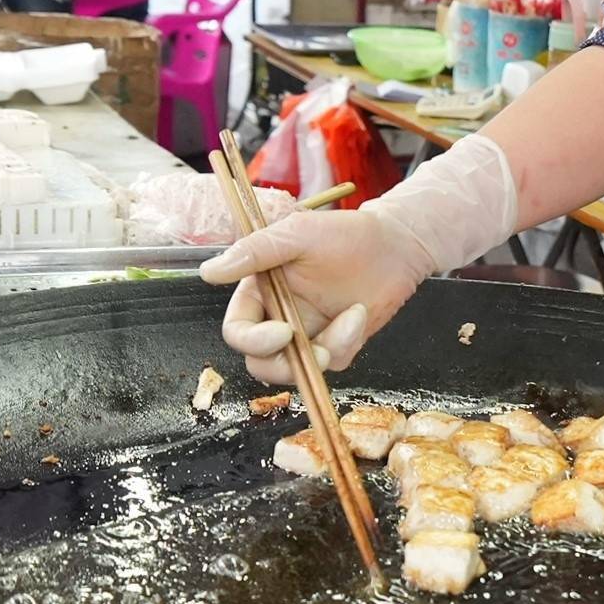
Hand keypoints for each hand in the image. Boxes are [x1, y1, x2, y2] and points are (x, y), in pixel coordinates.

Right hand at [203, 208, 438, 383]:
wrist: (394, 246)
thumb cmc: (344, 234)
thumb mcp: (297, 234)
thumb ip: (254, 252)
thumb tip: (208, 271)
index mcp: (260, 291)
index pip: (237, 331)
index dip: (253, 341)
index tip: (283, 333)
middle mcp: (277, 316)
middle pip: (260, 363)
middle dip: (284, 367)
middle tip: (318, 353)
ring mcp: (307, 336)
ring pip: (297, 369)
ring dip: (326, 351)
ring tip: (352, 316)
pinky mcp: (334, 346)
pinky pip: (332, 362)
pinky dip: (347, 342)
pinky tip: (359, 313)